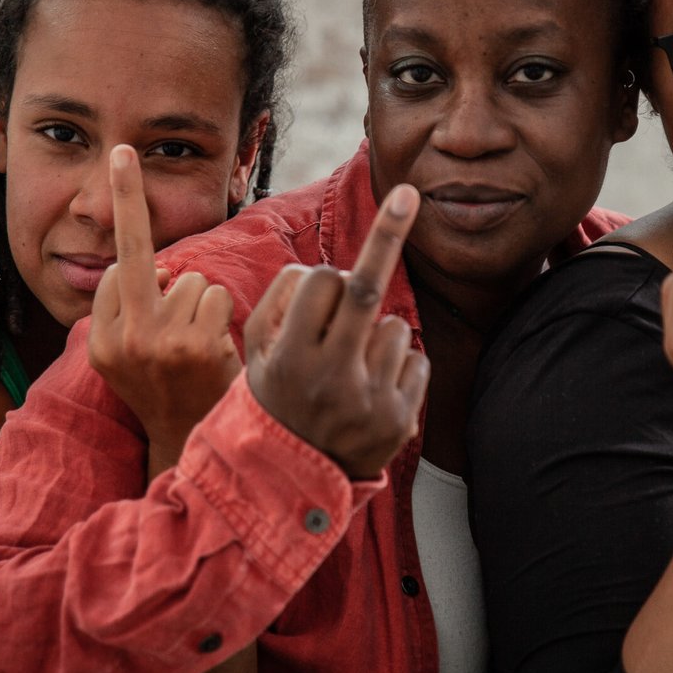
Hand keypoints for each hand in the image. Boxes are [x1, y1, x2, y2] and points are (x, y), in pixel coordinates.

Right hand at [89, 145, 241, 477]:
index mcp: (101, 344)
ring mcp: (158, 344)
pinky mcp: (194, 346)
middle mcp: (122, 341)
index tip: (122, 160)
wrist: (195, 445)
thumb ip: (135, 314)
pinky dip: (221, 314)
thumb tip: (160, 270)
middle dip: (132, 209)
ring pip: (189, 280)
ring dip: (202, 303)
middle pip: (134, 255)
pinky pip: (213, 295)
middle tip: (124, 152)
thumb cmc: (172, 393)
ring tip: (201, 345)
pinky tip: (218, 348)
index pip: (113, 270)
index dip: (133, 244)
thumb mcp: (134, 360)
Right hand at [243, 184, 429, 479]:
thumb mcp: (256, 351)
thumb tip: (326, 268)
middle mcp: (331, 379)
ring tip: (350, 369)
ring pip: (393, 326)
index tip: (335, 266)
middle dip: (388, 235)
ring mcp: (370, 401)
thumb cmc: (274, 396)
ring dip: (377, 332)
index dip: (324, 281)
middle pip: (365, 290)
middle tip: (409, 193)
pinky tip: (372, 389)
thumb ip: (281, 301)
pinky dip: (399, 363)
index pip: (321, 283)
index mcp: (290, 358)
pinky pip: (416, 358)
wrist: (292, 478)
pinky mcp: (402, 419)